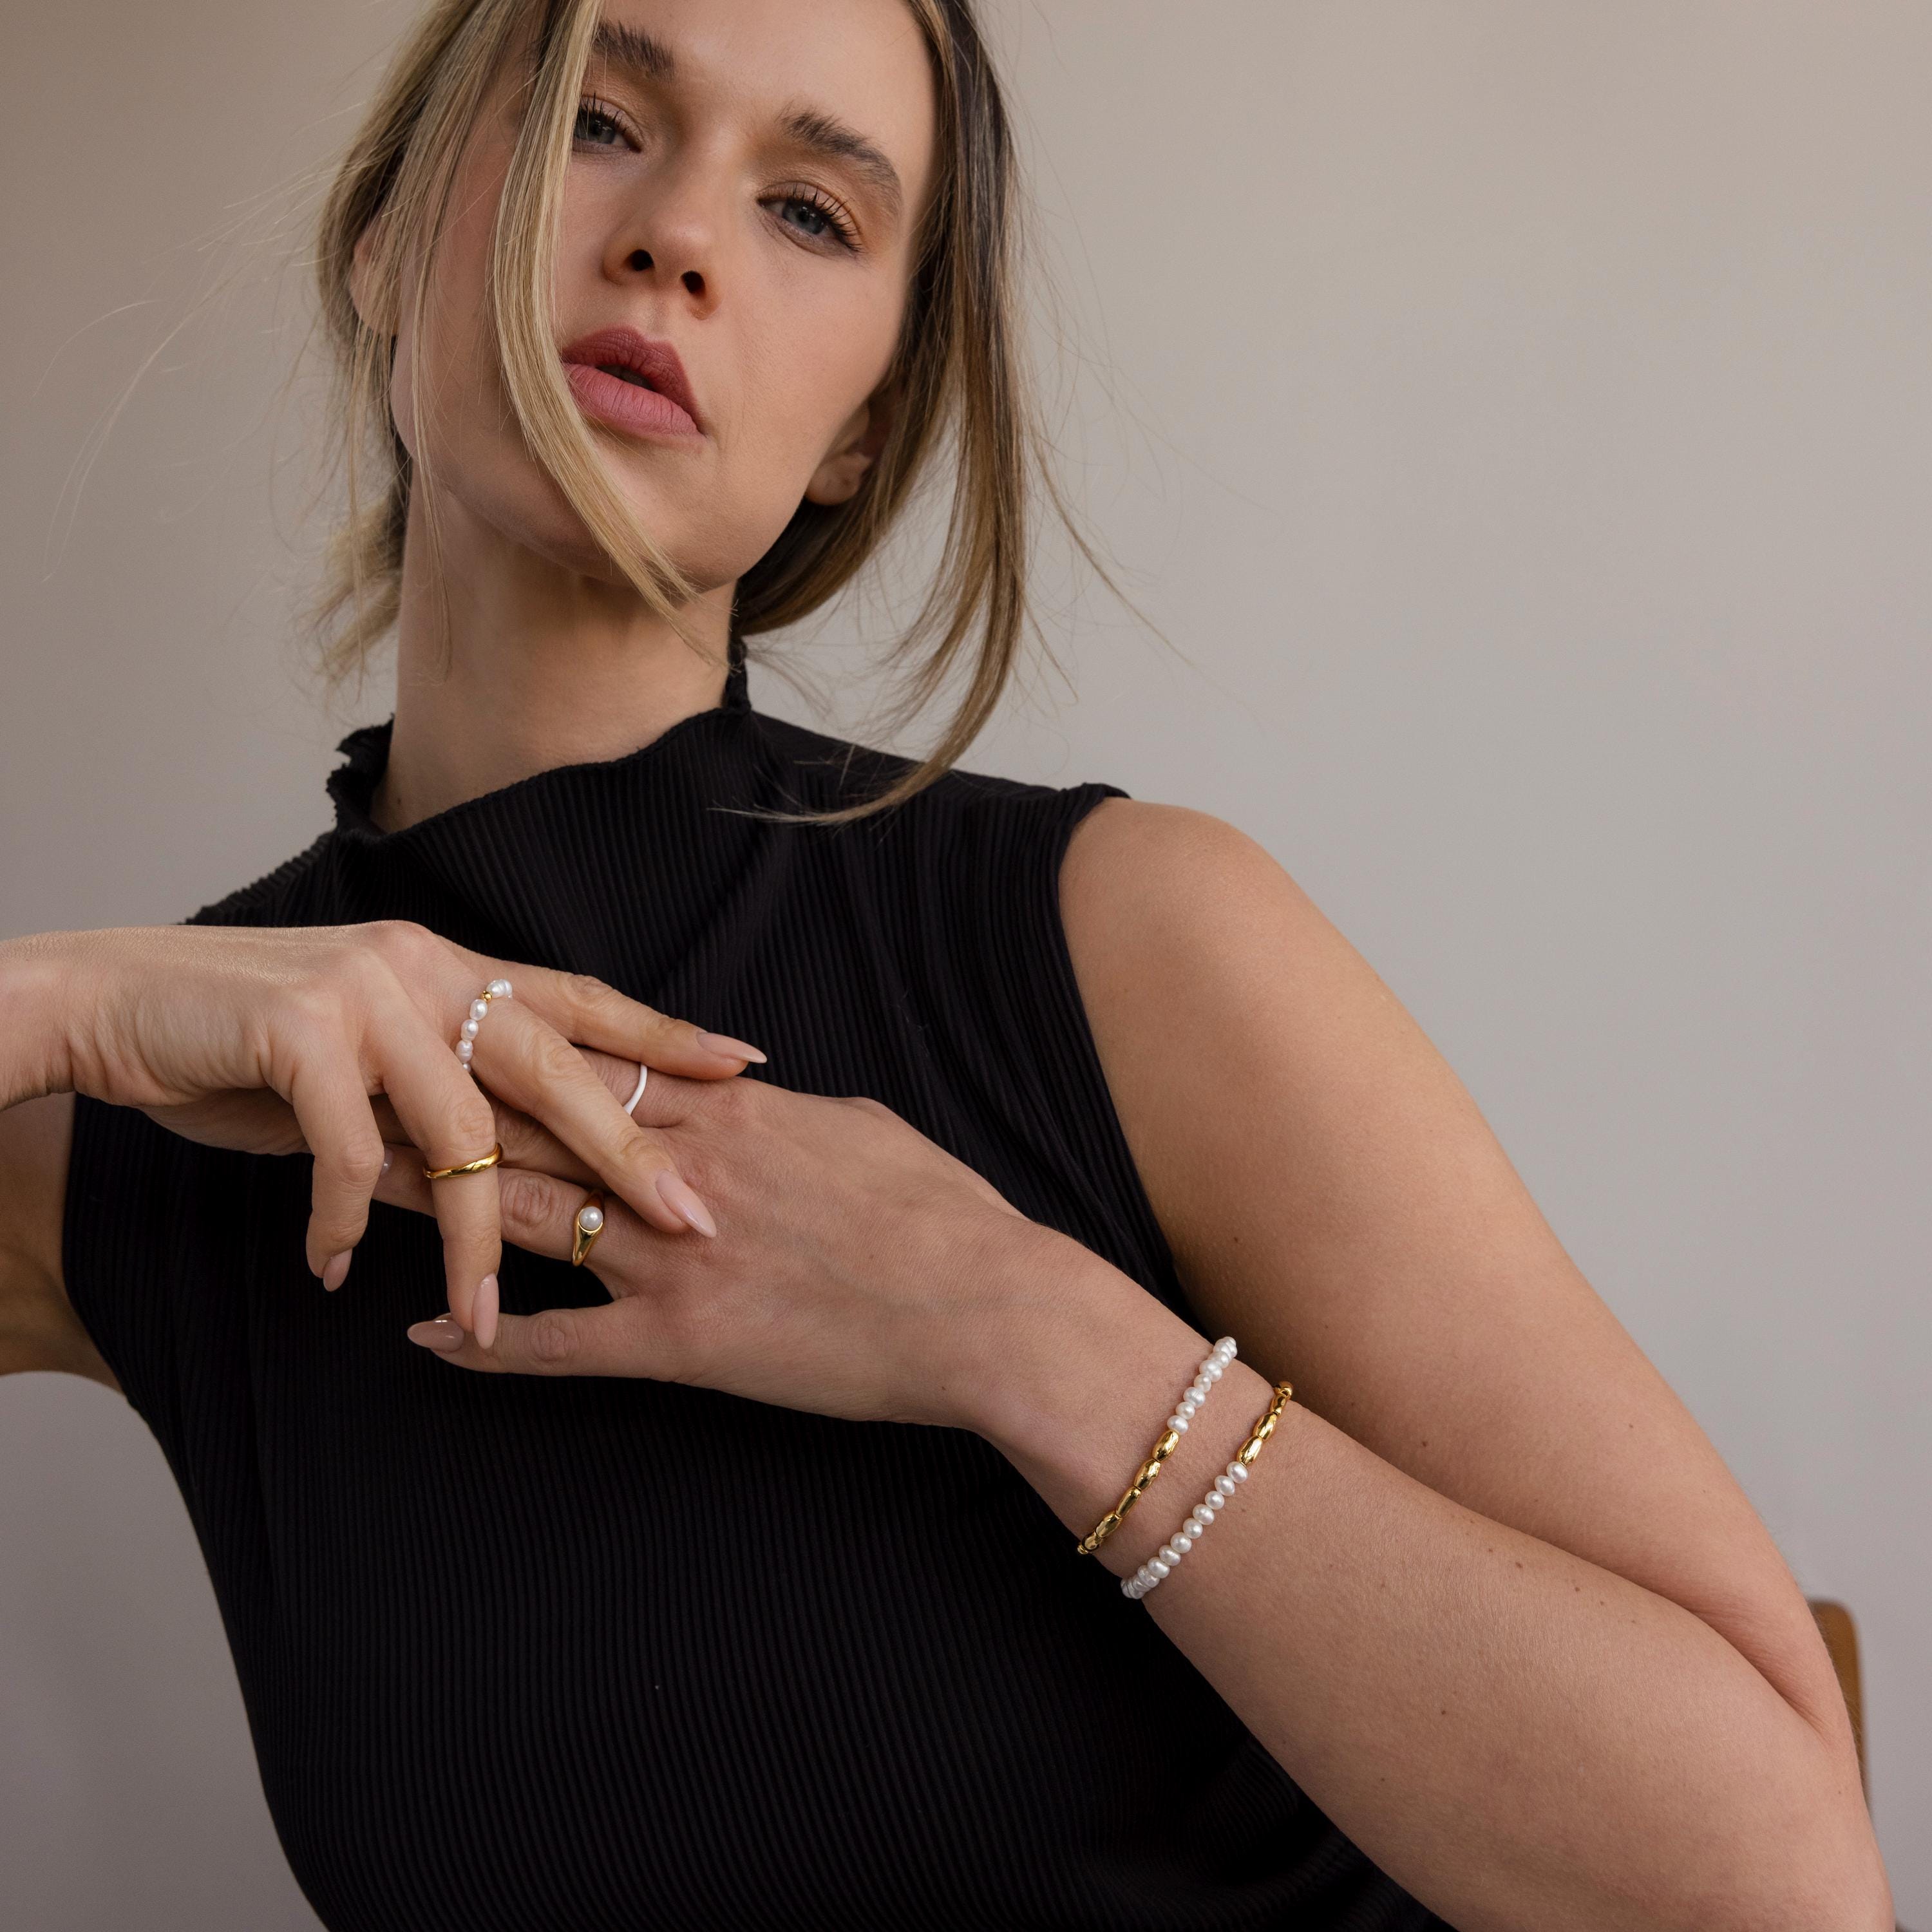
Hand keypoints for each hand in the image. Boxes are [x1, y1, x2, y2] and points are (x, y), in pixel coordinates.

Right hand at [22, 922, 763, 1329]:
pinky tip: (334, 1269)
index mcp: (454, 968)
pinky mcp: (300, 1032)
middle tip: (697, 1217)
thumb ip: (442, 1092)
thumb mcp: (366, 1056)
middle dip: (629, 1149)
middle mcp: (425, 969)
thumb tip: (515, 1161)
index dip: (665, 1035)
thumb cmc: (248, 1036)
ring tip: (489, 1314)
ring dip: (471, 1236)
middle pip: (556, 1062)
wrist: (114, 1001)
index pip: (584, 999)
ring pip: (456, 1129)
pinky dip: (344, 1223)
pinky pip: (349, 1156)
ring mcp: (365, 995)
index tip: (749, 1064)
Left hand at [371, 1063, 1074, 1433]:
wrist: (988, 1306)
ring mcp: (675, 1258)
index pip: (588, 1066)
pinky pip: (562, 1345)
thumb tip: (750, 1093)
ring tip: (357, 1187)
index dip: (505, 1051)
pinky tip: (428, 1341)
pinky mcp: (684, 1343)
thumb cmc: (943, 1214)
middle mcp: (683, 1173)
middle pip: (530, 1126)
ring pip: (525, 1216)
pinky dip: (488, 1344)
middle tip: (357, 1091)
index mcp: (729, 1112)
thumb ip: (787, 1110)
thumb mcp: (864, 1128)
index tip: (442, 1035)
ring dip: (436, 1202)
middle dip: (438, 1107)